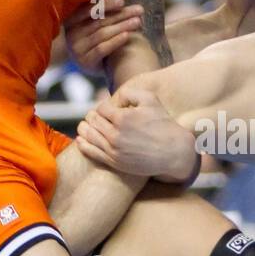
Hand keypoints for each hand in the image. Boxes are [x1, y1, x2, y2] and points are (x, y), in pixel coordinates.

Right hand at [64, 0, 142, 72]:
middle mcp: (71, 34)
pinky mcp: (85, 61)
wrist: (94, 66)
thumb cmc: (95, 39)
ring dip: (122, 26)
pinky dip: (115, 41)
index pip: (88, 8)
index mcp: (72, 20)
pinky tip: (127, 35)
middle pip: (99, 21)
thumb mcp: (98, 22)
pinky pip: (101, 49)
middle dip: (121, 15)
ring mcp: (77, 48)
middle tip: (139, 10)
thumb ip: (104, 9)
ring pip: (101, 34)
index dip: (106, 4)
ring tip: (138, 22)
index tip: (123, 1)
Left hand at [77, 85, 197, 182]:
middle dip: (93, 116)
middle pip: (92, 121)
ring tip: (85, 126)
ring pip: (89, 135)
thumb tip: (114, 97)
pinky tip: (81, 139)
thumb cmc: (163, 124)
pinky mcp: (114, 162)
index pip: (101, 108)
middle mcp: (115, 134)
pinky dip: (83, 144)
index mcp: (122, 118)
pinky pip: (91, 152)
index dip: (104, 107)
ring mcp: (113, 150)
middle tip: (95, 116)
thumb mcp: (150, 100)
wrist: (173, 152)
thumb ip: (130, 93)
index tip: (109, 109)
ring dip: (84, 128)